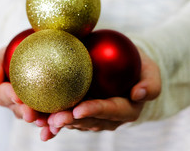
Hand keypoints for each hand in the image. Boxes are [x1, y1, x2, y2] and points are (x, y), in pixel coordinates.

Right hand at [0, 47, 59, 140]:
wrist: (46, 51)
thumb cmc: (22, 51)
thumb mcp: (6, 52)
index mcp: (5, 90)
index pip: (3, 95)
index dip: (9, 96)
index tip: (17, 96)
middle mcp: (18, 103)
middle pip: (19, 111)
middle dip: (24, 113)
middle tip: (31, 114)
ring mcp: (34, 108)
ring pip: (35, 118)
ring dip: (39, 122)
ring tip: (46, 122)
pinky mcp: (49, 110)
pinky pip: (50, 121)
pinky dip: (52, 126)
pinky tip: (57, 127)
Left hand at [46, 49, 160, 135]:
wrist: (131, 68)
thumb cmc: (142, 68)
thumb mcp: (152, 73)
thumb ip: (150, 85)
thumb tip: (139, 94)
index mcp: (126, 110)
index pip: (109, 110)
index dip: (94, 111)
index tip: (79, 109)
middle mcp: (108, 118)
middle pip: (88, 120)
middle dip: (70, 120)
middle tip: (53, 119)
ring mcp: (94, 116)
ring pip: (74, 121)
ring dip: (57, 122)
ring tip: (40, 120)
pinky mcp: (82, 110)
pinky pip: (67, 116)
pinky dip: (52, 120)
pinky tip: (37, 121)